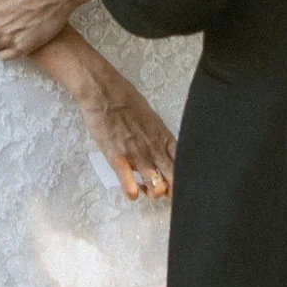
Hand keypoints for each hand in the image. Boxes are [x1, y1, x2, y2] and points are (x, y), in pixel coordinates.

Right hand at [66, 56, 174, 201]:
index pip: (182, 164)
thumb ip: (158, 135)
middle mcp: (154, 147)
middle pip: (172, 177)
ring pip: (154, 183)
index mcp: (164, 136)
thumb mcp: (151, 117)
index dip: (184, 178)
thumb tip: (162, 148)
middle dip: (172, 191)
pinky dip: (132, 192)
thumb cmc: (125, 99)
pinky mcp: (117, 156)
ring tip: (147, 191)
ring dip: (153, 192)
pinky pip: (128, 181)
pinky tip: (132, 194)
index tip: (182, 185)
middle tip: (166, 194)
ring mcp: (136, 153)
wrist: (103, 91)